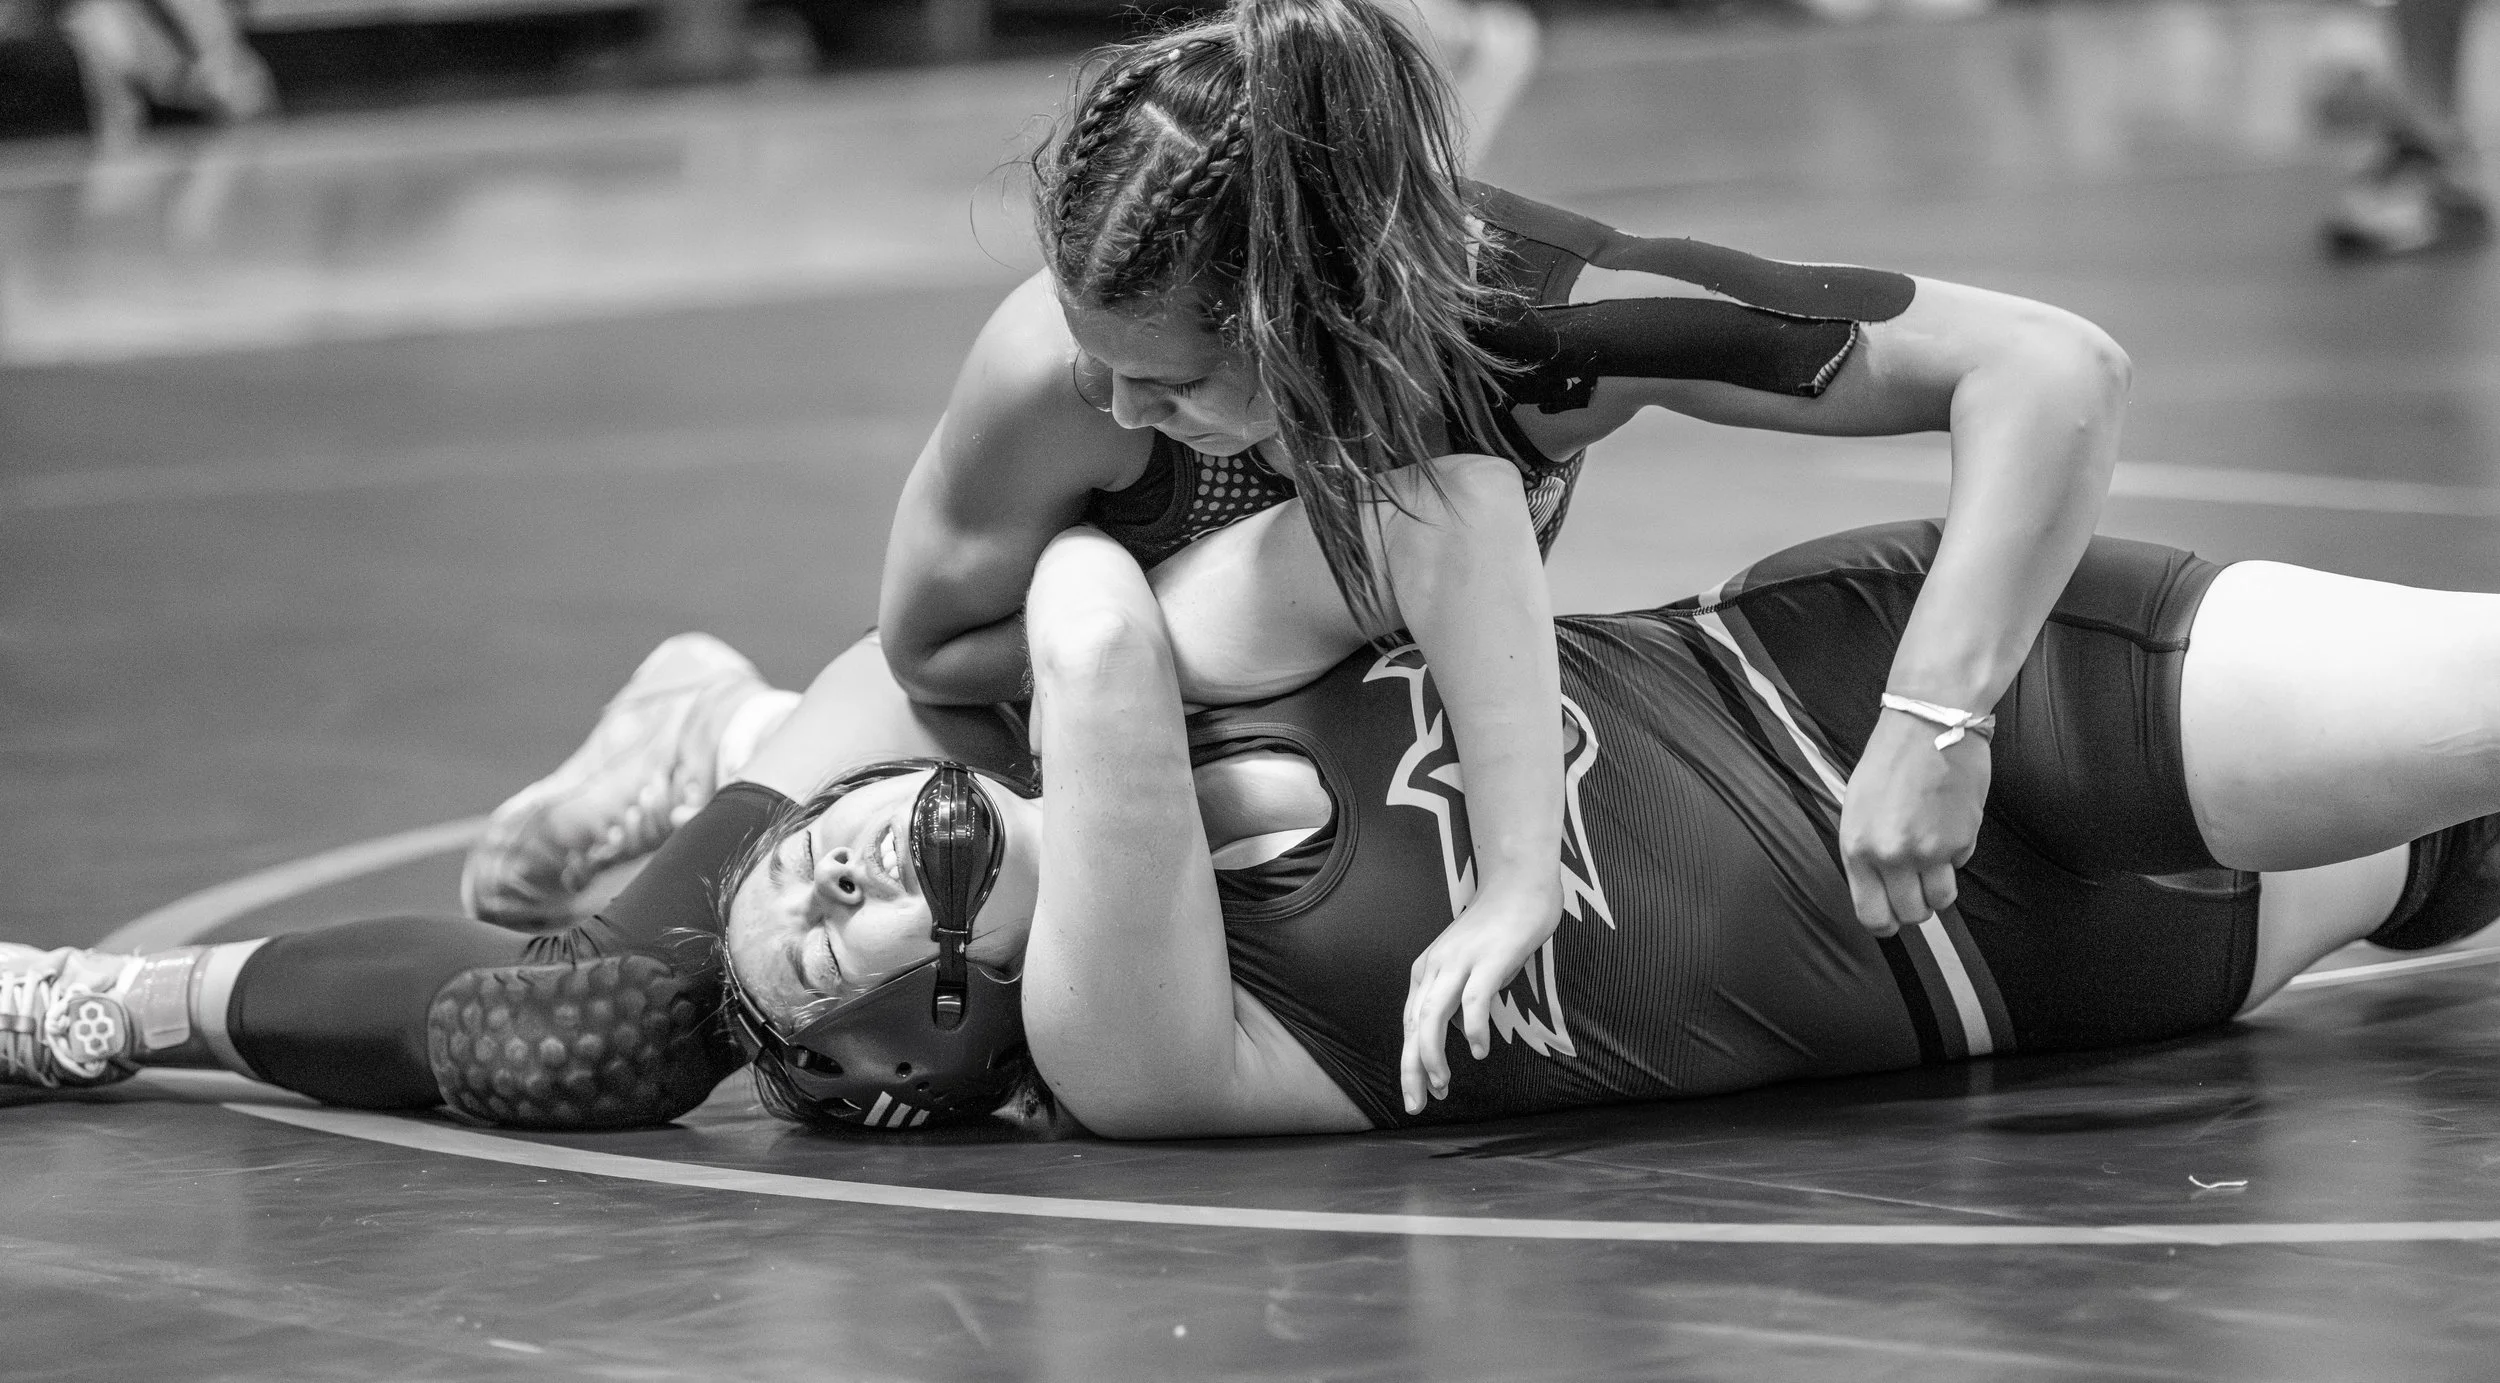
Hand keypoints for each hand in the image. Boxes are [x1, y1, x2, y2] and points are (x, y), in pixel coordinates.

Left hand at [1399, 883, 1560, 1113]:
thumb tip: (1459, 1032)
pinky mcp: (1489, 959)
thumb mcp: (1469, 966)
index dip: (1413, 1062)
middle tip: (1417, 1104)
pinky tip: (1479, 1050)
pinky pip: (1473, 1001)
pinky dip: (1473, 1029)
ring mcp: (1461, 962)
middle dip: (1412, 1069)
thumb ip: (1458, 997)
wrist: (1521, 882)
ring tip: (1442, 1085)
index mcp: (1427, 970)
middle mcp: (1436, 967)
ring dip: (1433, 1056)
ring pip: (1433, 1016)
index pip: (1412, 1024)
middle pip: (1414, 1026)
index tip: (1422, 1092)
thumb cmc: (1499, 927)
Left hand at [1838, 707, 1991, 937]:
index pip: (1871, 914)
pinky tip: (1947, 822)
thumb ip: (1865, 851)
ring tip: (1934, 857)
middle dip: (1916, 906)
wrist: (1930, 723)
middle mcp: (1892, 855)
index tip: (1893, 918)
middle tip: (1917, 884)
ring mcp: (1930, 850)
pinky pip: (1961, 865)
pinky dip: (1957, 853)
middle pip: (1911, 914)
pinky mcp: (1962, 839)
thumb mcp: (1857, 807)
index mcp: (1857, 847)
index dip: (1886, 923)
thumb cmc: (1889, 759)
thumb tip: (1878, 887)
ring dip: (1940, 887)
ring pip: (1942, 900)